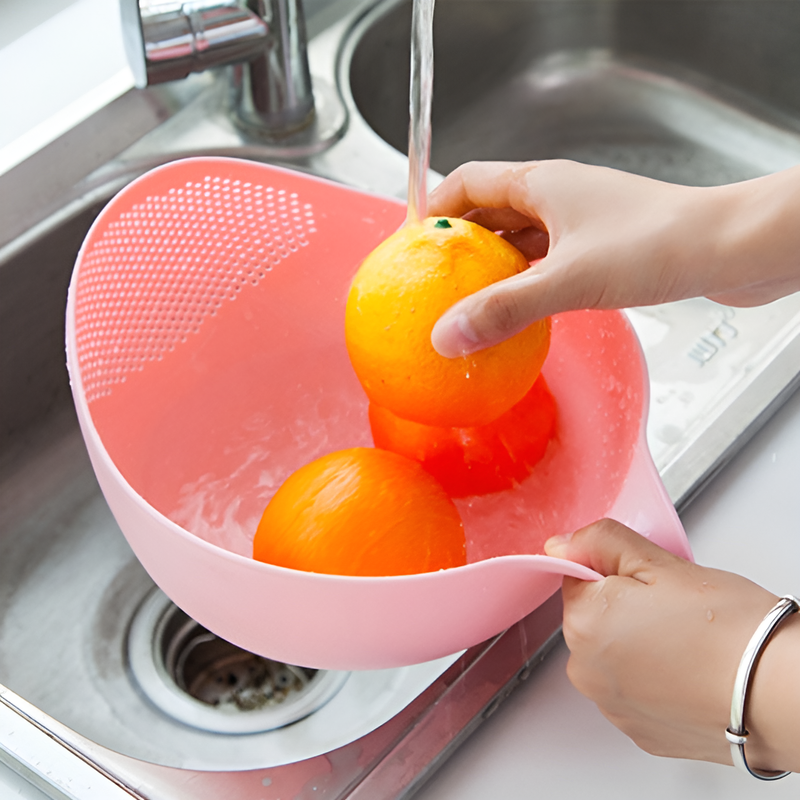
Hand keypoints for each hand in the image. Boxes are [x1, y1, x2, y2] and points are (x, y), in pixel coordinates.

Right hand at [428, 160, 799, 356]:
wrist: (731, 249)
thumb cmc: (657, 246)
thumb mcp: (568, 280)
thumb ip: (504, 309)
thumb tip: (447, 336)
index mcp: (542, 184)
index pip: (468, 183)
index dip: (434, 209)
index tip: (411, 245)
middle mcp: (558, 196)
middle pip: (490, 212)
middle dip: (460, 245)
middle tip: (433, 282)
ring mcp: (580, 222)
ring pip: (520, 241)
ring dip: (493, 269)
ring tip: (466, 303)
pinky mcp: (601, 248)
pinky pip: (547, 262)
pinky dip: (525, 284)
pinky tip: (518, 313)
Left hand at [544, 519, 799, 771]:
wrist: (777, 694)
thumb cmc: (728, 631)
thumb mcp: (658, 562)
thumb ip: (600, 543)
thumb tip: (560, 544)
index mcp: (582, 623)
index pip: (579, 577)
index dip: (617, 571)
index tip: (649, 580)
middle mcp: (586, 670)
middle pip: (594, 617)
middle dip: (626, 607)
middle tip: (674, 609)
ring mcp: (612, 706)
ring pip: (613, 654)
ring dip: (638, 644)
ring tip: (687, 642)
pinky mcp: (640, 731)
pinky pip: (634, 690)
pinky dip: (654, 679)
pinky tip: (688, 671)